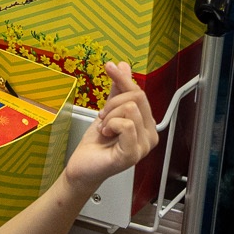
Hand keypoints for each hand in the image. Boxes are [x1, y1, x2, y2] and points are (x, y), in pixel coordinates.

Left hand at [62, 64, 159, 192]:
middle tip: (103, 117)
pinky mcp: (133, 153)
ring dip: (110, 116)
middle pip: (137, 97)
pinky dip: (111, 125)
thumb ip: (118, 89)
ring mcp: (144, 146)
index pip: (140, 93)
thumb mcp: (108, 110)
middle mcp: (150, 135)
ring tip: (104, 129)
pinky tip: (106, 134)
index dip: (123, 78)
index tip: (110, 67)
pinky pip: (127, 124)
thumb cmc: (96, 145)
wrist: (83, 166)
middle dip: (113, 103)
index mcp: (147, 124)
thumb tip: (124, 67)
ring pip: (130, 108)